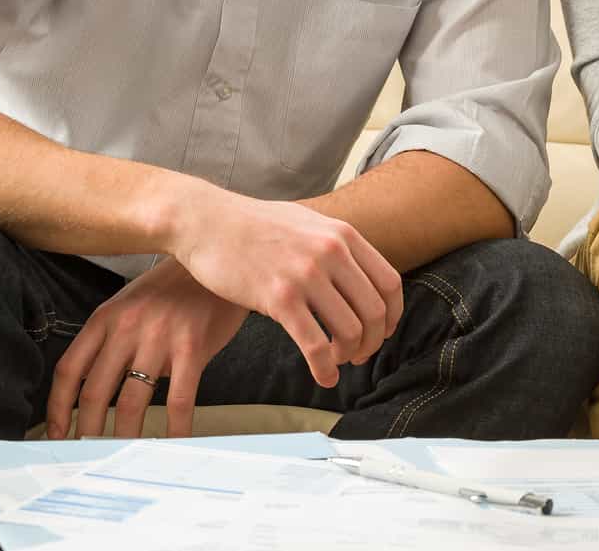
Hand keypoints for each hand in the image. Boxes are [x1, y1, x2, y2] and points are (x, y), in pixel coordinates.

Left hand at [46, 258, 247, 439]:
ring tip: (123, 454)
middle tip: (89, 453)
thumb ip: (112, 339)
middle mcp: (127, 327)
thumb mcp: (132, 303)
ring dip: (125, 435)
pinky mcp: (192, 347)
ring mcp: (159, 337)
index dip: (58, 408)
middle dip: (88, 430)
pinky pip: (178, 399)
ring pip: (131, 401)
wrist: (219, 261)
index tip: (57, 434)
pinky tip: (173, 442)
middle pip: (95, 392)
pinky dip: (174, 428)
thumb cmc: (175, 288)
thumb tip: (94, 391)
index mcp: (105, 317)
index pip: (69, 370)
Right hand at [162, 183, 403, 391]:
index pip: (389, 283)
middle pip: (375, 312)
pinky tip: (323, 378)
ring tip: (337, 362)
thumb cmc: (253, 225)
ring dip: (348, 355)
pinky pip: (315, 344)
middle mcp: (331, 252)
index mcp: (342, 234)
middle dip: (373, 341)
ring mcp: (306, 274)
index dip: (392, 315)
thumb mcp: (307, 223)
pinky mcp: (278, 297)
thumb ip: (335, 244)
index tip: (384, 331)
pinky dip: (324, 368)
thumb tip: (358, 272)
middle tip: (360, 355)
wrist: (205, 220)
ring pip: (350, 331)